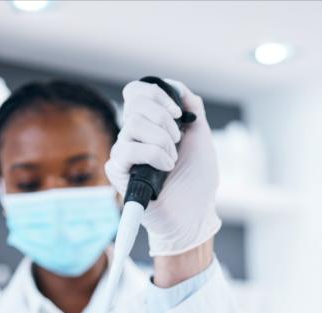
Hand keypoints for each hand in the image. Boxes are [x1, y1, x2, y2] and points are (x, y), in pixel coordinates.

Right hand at [105, 79, 220, 256]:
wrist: (195, 215)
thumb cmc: (197, 183)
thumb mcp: (202, 138)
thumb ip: (193, 110)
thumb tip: (179, 89)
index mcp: (152, 124)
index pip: (136, 92)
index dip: (155, 94)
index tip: (178, 114)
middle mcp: (135, 136)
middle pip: (134, 102)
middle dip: (164, 119)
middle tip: (178, 142)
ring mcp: (126, 153)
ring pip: (132, 124)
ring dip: (161, 141)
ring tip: (172, 161)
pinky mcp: (119, 172)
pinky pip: (126, 150)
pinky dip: (152, 154)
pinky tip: (165, 168)